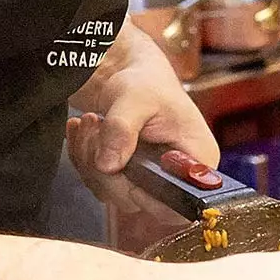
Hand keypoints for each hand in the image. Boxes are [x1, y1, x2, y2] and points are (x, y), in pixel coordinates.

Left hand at [67, 20, 217, 225]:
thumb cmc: (145, 81)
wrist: (129, 74)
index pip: (181, 204)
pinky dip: (83, 157)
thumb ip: (122, 129)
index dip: (150, 199)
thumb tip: (109, 165)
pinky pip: (98, 182)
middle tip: (93, 126)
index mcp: (197, 161)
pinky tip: (83, 130)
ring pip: (112, 192)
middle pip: (137, 199)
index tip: (122, 170)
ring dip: (89, 159)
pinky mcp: (127, 178)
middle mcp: (177, 177)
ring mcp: (150, 180)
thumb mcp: (136, 97)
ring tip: (88, 121)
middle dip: (106, 167)